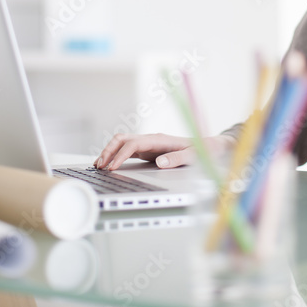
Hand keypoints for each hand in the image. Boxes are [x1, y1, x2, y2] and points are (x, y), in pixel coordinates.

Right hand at [94, 133, 234, 170]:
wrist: (208, 146)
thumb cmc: (202, 150)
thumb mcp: (193, 155)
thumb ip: (177, 158)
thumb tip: (160, 162)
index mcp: (159, 139)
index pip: (133, 144)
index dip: (120, 155)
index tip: (112, 168)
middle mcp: (150, 139)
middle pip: (122, 139)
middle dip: (108, 151)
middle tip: (99, 166)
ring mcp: (148, 144)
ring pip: (122, 142)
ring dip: (109, 151)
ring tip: (98, 165)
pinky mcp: (147, 150)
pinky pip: (127, 150)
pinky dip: (115, 155)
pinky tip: (109, 164)